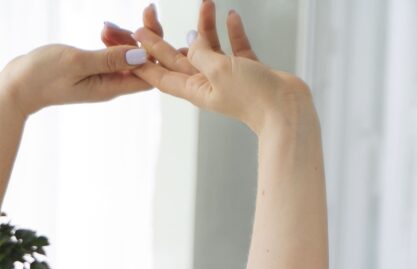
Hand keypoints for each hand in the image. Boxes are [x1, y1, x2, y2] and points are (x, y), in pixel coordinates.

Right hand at [0, 39, 152, 116]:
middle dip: (146, 36)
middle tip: (145, 10)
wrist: (16, 87)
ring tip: (105, 27)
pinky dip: (114, 40)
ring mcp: (103, 78)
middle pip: (145, 62)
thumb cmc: (41, 76)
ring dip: (125, 36)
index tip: (150, 24)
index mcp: (111, 87)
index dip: (158, 50)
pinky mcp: (95, 71)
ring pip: (130, 55)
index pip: (151, 73)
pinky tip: (103, 30)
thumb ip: (109, 58)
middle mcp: (111, 85)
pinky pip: (115, 54)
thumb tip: (142, 55)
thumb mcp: (76, 62)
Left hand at [108, 2, 310, 134]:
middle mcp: (207, 83)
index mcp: (194, 90)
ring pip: (210, 47)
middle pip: (179, 58)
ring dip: (207, 26)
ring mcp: (228, 77)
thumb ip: (201, 54)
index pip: (161, 75)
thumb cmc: (252, 95)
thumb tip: (191, 41)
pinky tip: (231, 15)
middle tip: (146, 20)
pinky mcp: (248, 71)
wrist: (287, 109)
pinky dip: (233, 32)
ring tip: (207, 2)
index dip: (144, 60)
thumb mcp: (219, 70)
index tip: (129, 45)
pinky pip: (236, 47)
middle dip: (163, 39)